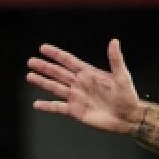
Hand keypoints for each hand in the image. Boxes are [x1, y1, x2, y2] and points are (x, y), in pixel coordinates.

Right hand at [27, 39, 143, 135]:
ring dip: (42, 82)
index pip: (69, 61)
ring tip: (29, 76)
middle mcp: (80, 84)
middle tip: (31, 61)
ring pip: (55, 87)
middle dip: (45, 67)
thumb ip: (116, 60)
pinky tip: (37, 104)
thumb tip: (114, 41)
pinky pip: (58, 108)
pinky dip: (47, 106)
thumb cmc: (128, 97)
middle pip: (58, 73)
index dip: (56, 54)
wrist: (129, 118)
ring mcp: (76, 97)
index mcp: (89, 74)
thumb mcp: (122, 77)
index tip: (43, 47)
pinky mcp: (76, 111)